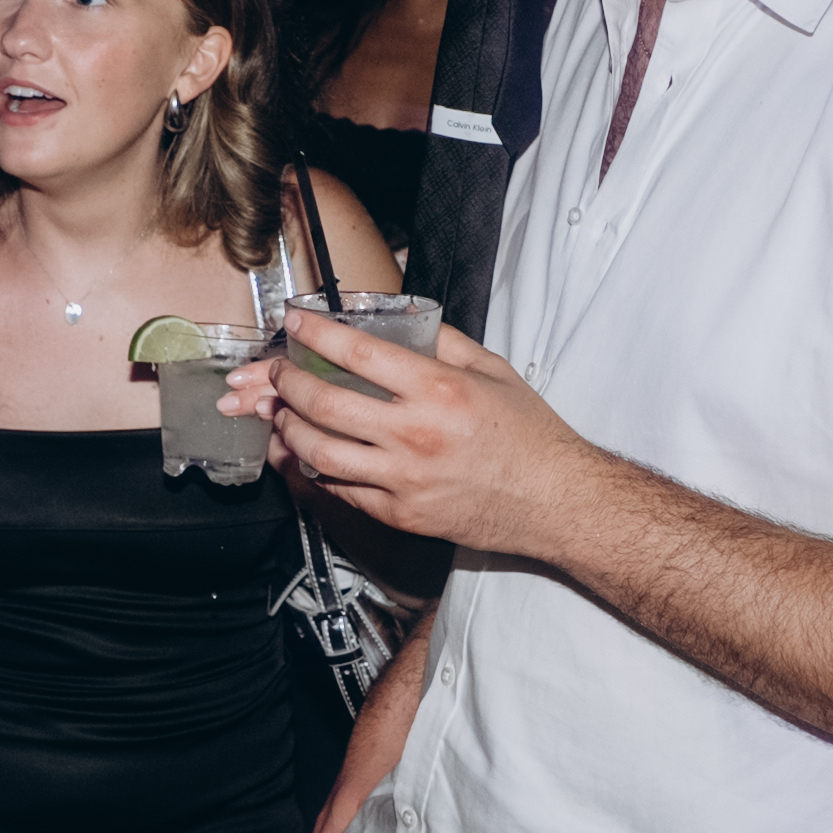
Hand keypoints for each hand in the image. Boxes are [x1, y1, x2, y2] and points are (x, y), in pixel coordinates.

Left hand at [255, 321, 596, 562]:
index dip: (315, 333)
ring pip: (318, 452)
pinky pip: (339, 490)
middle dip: (288, 381)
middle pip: (324, 402)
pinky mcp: (399, 514)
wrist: (553, 501)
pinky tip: (305, 453)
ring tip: (284, 412)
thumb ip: (443, 342)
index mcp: (438, 390)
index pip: (357, 352)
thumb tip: (399, 319)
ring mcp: (403, 479)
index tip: (297, 324)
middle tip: (279, 371)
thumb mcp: (493, 370)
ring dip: (289, 427)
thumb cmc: (529, 437)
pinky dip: (312, 469)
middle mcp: (415, 435)